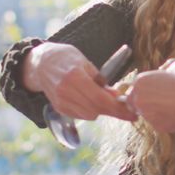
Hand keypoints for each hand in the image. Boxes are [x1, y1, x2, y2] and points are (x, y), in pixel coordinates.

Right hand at [22, 42, 136, 120]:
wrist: (41, 63)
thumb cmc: (67, 58)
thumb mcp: (86, 64)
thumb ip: (101, 81)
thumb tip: (117, 96)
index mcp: (74, 77)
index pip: (100, 99)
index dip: (118, 109)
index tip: (133, 114)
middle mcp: (65, 91)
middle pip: (96, 110)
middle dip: (112, 110)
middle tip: (125, 107)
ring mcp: (60, 101)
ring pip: (89, 115)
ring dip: (100, 110)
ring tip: (102, 98)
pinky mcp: (58, 108)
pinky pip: (80, 115)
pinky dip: (89, 110)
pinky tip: (89, 100)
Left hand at [128, 69, 174, 132]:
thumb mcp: (170, 72)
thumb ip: (157, 81)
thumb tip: (156, 84)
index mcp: (141, 81)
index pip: (134, 90)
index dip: (145, 93)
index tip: (154, 95)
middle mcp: (139, 98)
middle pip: (136, 104)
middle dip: (146, 105)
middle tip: (163, 103)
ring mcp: (147, 114)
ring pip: (148, 116)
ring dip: (157, 113)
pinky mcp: (158, 126)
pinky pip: (160, 124)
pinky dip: (168, 121)